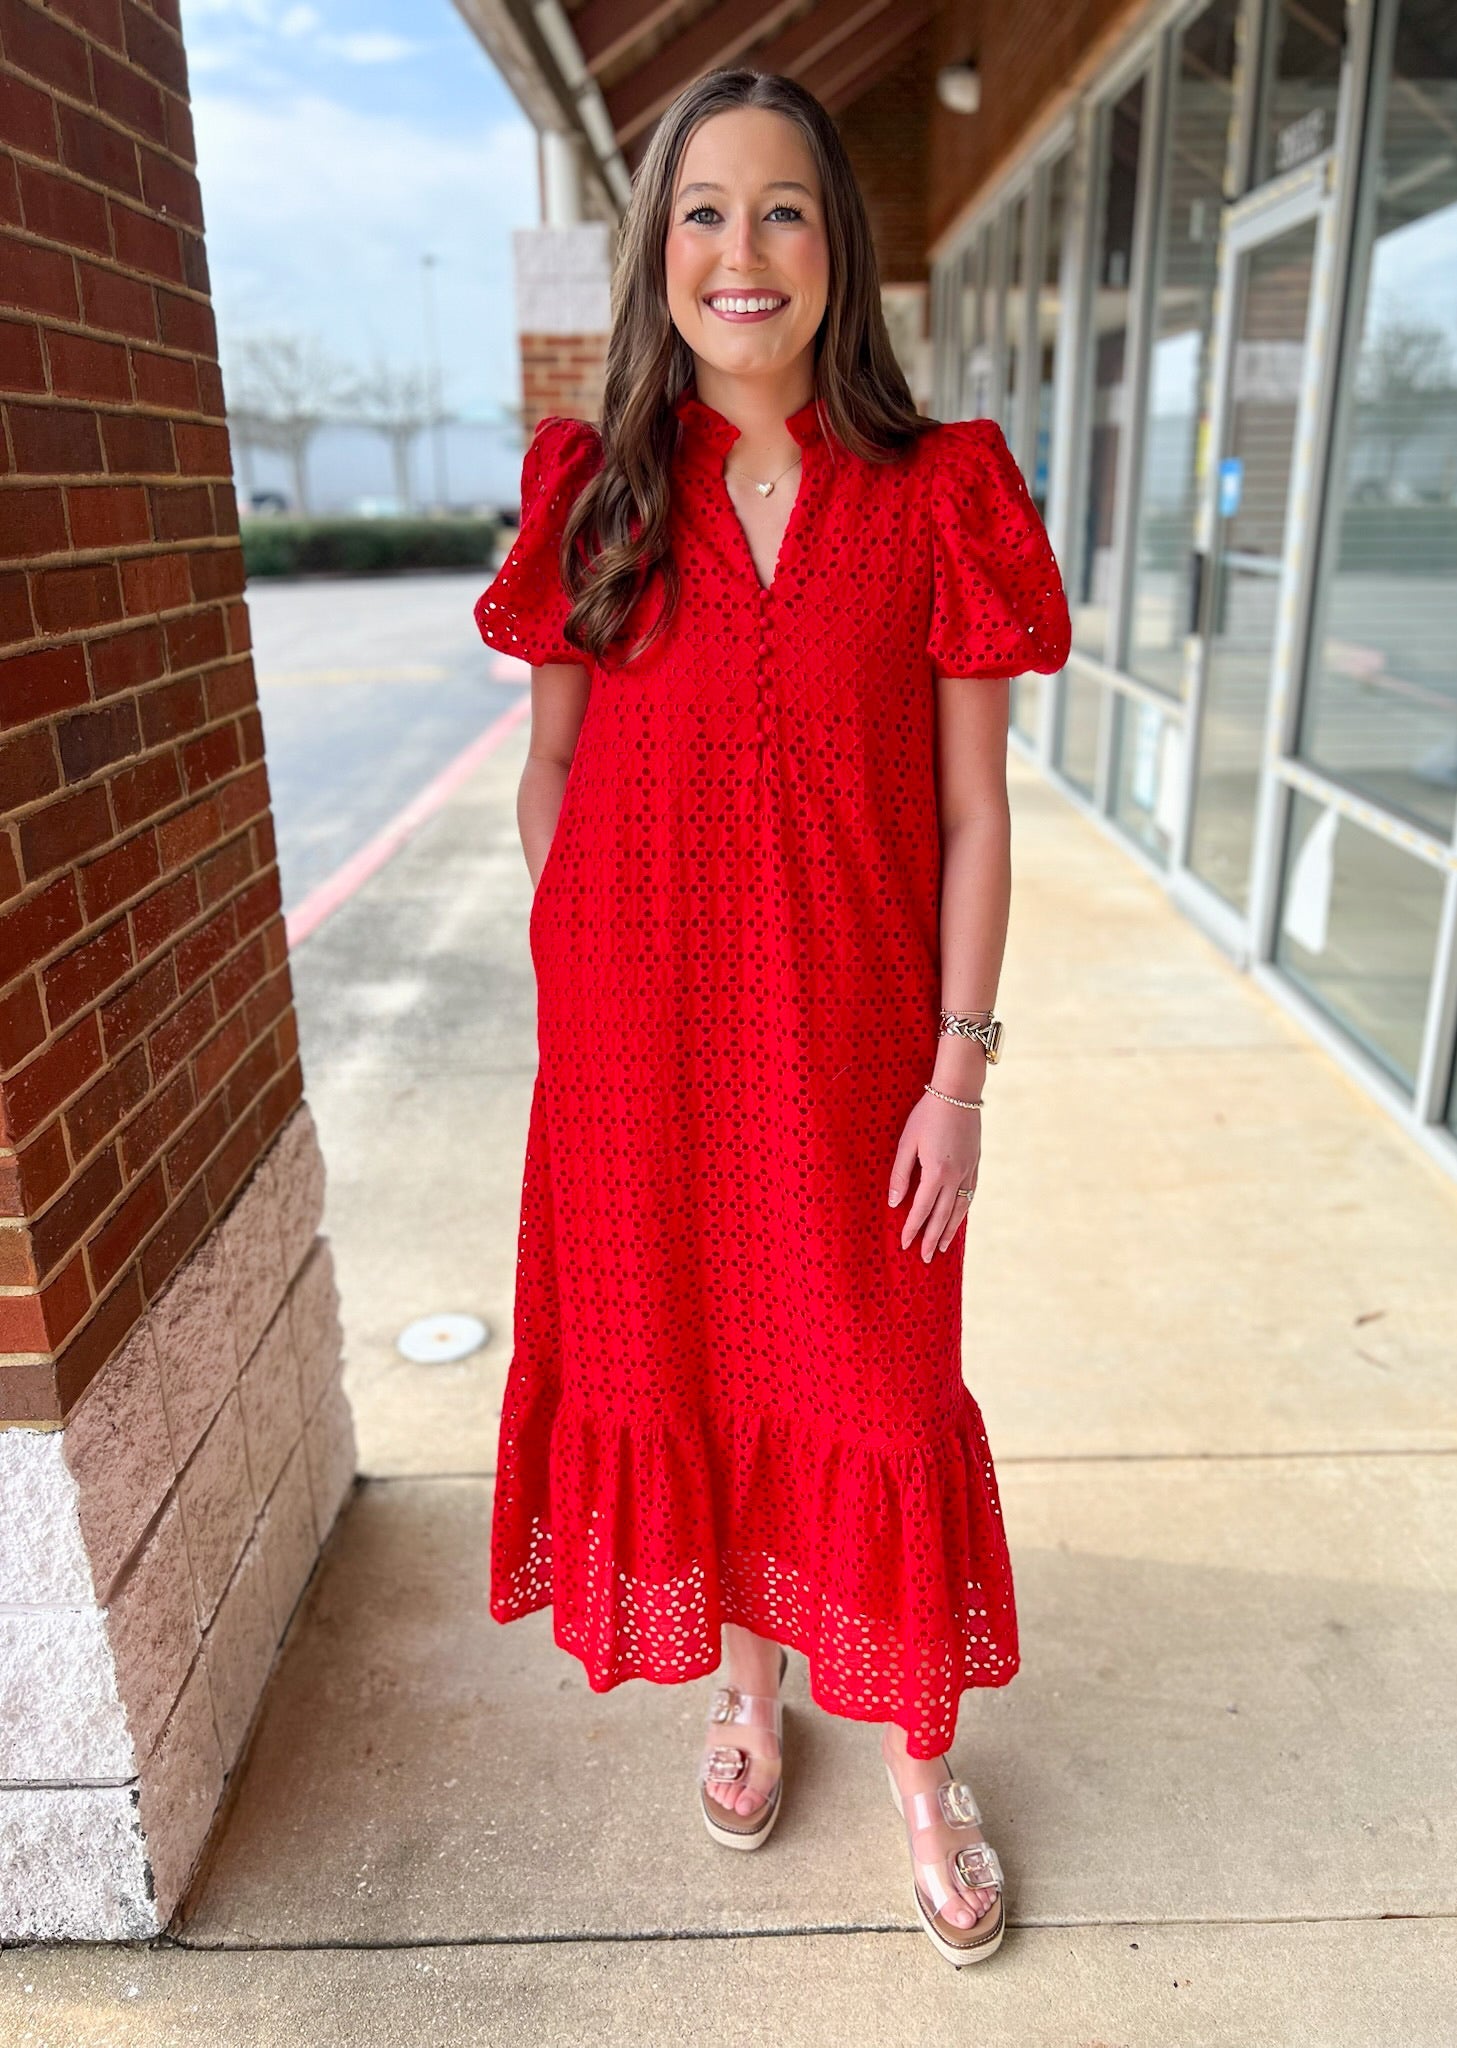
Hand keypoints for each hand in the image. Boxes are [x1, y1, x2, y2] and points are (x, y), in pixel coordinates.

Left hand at [887, 1090, 980, 1260]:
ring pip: (960, 1208)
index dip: (912, 1228)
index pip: (922, 1209)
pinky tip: (959, 1217)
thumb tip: (894, 1202)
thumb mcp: (906, 1142)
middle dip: (931, 1238)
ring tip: (942, 1248)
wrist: (958, 1093)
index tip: (904, 1245)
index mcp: (936, 1172)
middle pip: (943, 1215)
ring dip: (950, 1230)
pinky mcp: (975, 1163)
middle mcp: (956, 1176)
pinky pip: (970, 1194)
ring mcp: (969, 1170)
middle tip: (924, 1258)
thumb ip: (900, 1174)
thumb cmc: (927, 1115)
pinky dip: (963, 1211)